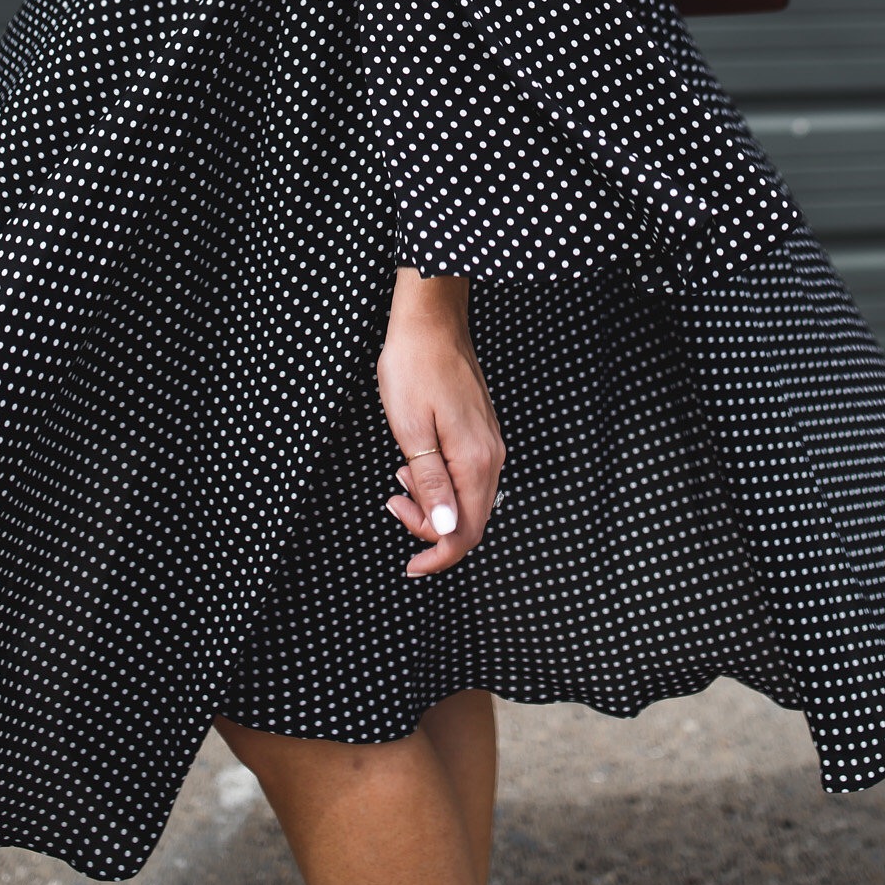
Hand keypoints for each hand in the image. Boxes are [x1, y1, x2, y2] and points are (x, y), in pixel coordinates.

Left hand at [376, 269, 504, 576]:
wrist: (430, 318)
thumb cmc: (414, 367)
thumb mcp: (411, 431)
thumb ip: (432, 485)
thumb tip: (447, 532)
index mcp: (475, 460)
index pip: (467, 532)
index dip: (439, 556)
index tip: (410, 566)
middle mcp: (491, 454)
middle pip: (471, 519)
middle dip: (431, 527)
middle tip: (393, 503)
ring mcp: (489, 440)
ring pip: (469, 497)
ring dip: (434, 503)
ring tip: (400, 479)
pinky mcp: (481, 429)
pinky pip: (468, 474)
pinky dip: (441, 482)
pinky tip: (415, 463)